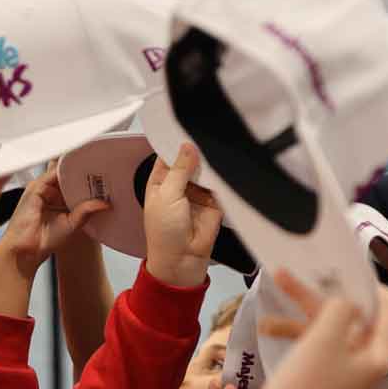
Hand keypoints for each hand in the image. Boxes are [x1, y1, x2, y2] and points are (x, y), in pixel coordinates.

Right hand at [0, 162, 108, 280]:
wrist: (26, 251)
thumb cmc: (43, 241)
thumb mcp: (73, 224)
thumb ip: (86, 211)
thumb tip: (104, 203)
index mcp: (58, 198)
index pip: (73, 180)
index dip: (87, 177)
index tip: (103, 176)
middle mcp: (49, 191)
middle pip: (67, 172)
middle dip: (83, 170)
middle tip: (102, 168)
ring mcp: (41, 188)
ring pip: (60, 170)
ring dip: (76, 167)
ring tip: (95, 167)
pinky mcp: (35, 188)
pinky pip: (51, 174)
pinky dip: (64, 171)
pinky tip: (78, 171)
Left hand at [143, 144, 222, 287]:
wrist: (183, 259)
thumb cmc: (164, 232)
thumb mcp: (166, 195)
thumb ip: (180, 170)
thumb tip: (188, 147)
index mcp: (160, 181)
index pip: (168, 155)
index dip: (176, 144)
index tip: (187, 129)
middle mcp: (179, 185)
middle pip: (190, 161)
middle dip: (197, 152)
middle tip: (206, 136)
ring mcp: (197, 193)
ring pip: (206, 172)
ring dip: (211, 164)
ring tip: (218, 150)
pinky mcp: (215, 202)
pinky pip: (221, 186)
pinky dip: (223, 178)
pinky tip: (226, 167)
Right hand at [252, 270, 387, 388]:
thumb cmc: (307, 386)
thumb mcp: (327, 336)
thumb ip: (343, 307)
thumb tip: (348, 297)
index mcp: (379, 353)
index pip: (387, 306)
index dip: (366, 283)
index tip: (344, 266)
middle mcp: (367, 359)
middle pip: (356, 312)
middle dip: (329, 290)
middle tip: (308, 266)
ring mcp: (345, 367)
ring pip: (331, 324)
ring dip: (305, 305)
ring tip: (281, 278)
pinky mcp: (325, 373)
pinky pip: (317, 341)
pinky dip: (297, 330)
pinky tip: (270, 325)